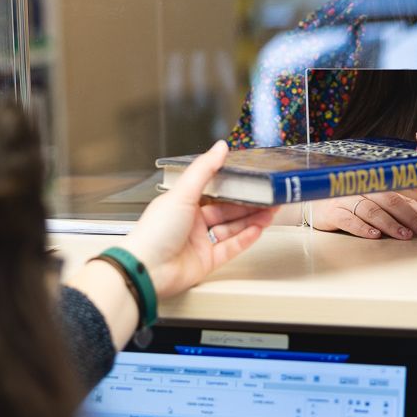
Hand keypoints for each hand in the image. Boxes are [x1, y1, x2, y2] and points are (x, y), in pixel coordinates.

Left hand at [124, 140, 274, 298]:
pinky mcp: (207, 261)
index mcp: (182, 204)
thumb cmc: (155, 231)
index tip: (252, 180)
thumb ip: (204, 169)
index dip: (233, 187)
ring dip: (251, 220)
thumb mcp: (182, 193)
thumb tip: (219, 147)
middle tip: (269, 198)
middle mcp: (191, 223)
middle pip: (226, 211)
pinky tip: (258, 229)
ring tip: (270, 212)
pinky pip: (231, 248)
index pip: (213, 192)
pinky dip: (245, 239)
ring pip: (231, 229)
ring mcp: (200, 243)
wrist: (147, 269)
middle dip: (248, 205)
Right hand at [309, 191, 416, 239]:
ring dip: (390, 223)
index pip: (404, 197)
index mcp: (378, 186)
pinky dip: (362, 227)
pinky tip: (374, 235)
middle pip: (391, 201)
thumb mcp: (374, 203)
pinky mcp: (332, 211)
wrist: (314, 204)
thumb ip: (397, 207)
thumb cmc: (349, 204)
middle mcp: (364, 189)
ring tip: (403, 235)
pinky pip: (349, 218)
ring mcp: (347, 199)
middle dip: (411, 218)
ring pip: (372, 210)